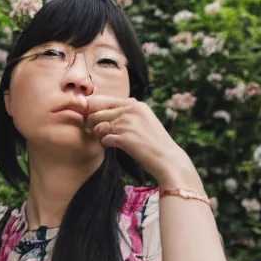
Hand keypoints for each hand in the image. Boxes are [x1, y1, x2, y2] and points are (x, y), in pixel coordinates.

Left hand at [85, 95, 200, 188]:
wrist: (168, 159)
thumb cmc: (155, 142)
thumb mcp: (146, 120)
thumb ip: (130, 112)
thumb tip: (114, 108)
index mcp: (136, 104)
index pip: (107, 101)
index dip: (96, 110)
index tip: (92, 118)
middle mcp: (130, 110)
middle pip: (98, 113)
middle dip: (94, 124)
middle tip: (99, 133)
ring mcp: (127, 123)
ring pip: (99, 127)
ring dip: (100, 135)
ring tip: (110, 140)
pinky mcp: (124, 138)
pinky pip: (104, 139)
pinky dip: (106, 144)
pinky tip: (114, 146)